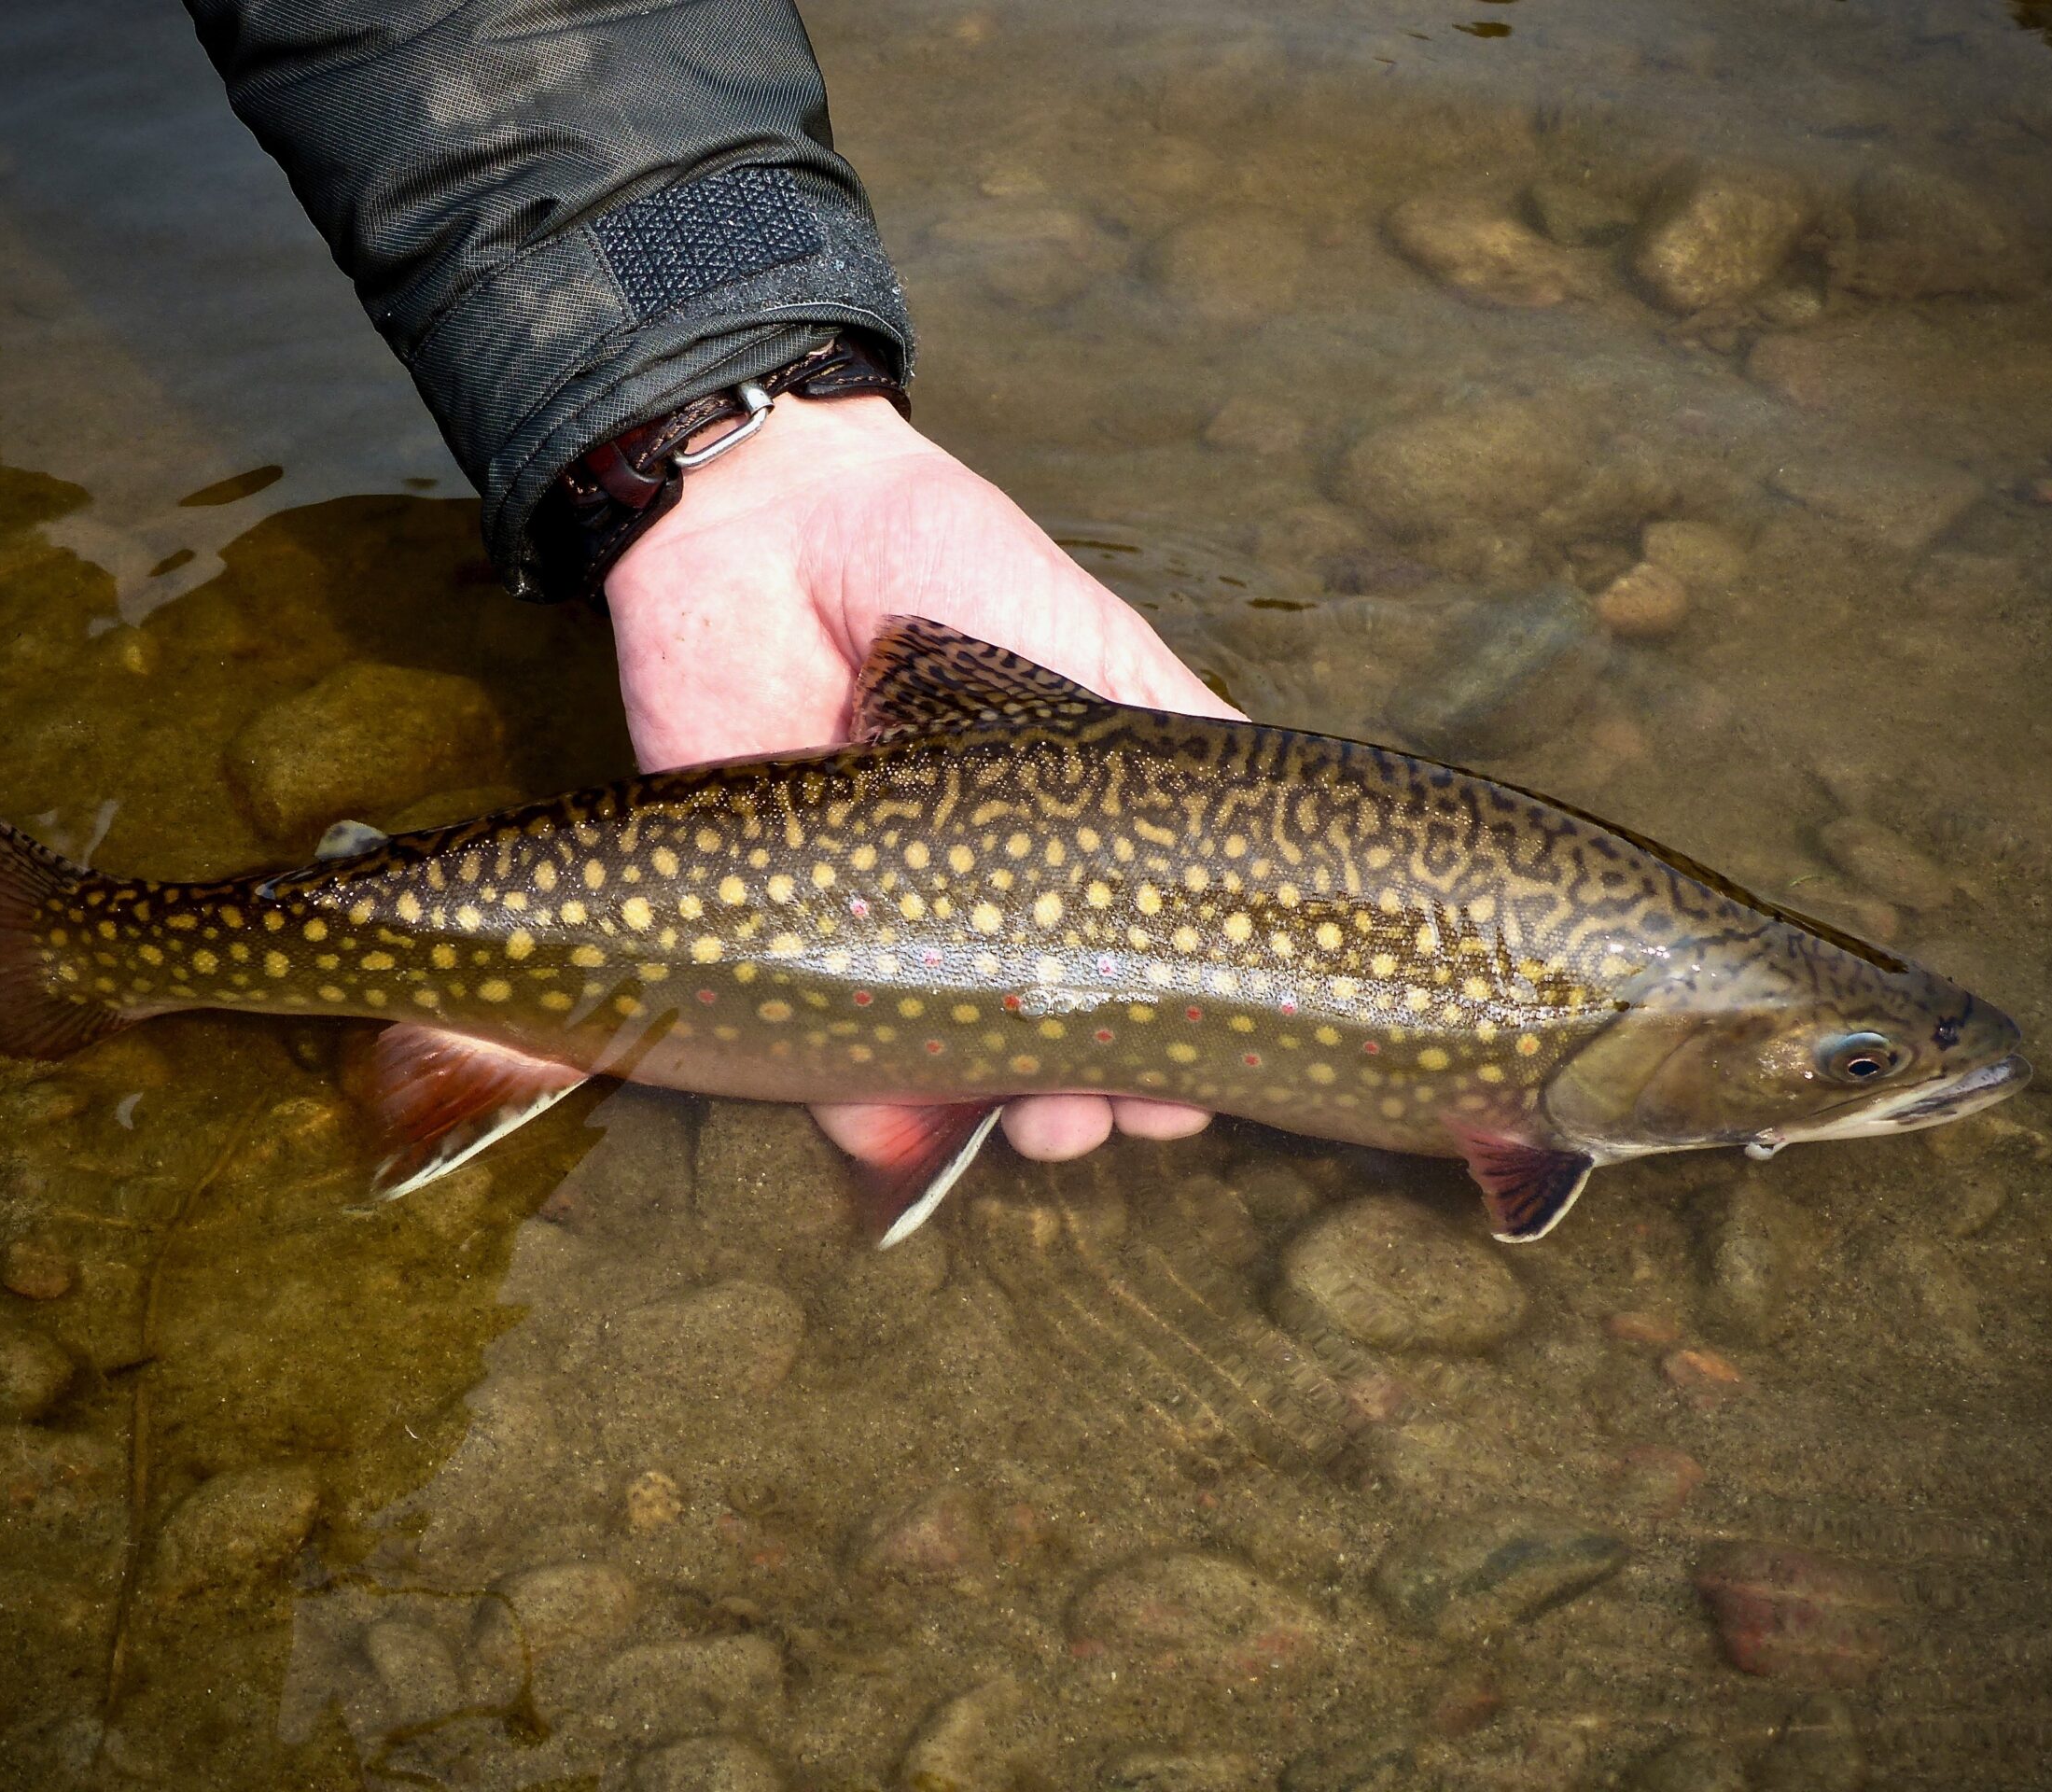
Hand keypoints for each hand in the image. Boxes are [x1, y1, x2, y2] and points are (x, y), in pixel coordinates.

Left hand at [604, 391, 1239, 1163]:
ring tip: (1043, 1127)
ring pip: (946, 1067)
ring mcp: (878, 925)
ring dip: (996, 1120)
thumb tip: (1282, 872)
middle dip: (1090, 1099)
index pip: (1130, 968)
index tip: (1196, 1080)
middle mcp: (978, 899)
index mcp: (1063, 842)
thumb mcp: (1099, 650)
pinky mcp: (771, 930)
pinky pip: (820, 1054)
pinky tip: (912, 1138)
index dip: (1170, 1036)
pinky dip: (864, 1114)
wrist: (769, 525)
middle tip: (1110, 1110)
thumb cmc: (948, 565)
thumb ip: (1179, 741)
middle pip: (1046, 1040)